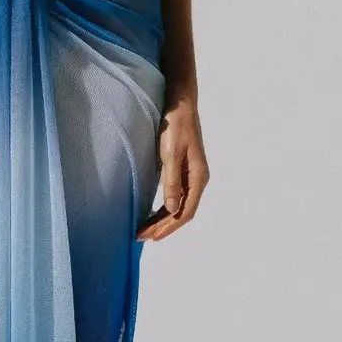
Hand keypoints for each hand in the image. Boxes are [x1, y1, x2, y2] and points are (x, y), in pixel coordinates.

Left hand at [136, 96, 208, 241]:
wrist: (180, 105)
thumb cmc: (176, 126)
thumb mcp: (171, 153)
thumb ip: (172, 182)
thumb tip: (172, 208)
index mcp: (198, 177)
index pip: (185, 212)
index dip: (169, 226)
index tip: (151, 236)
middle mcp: (197, 179)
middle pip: (182, 211)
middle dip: (164, 226)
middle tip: (142, 236)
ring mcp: (191, 175)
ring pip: (179, 205)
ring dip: (163, 219)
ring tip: (146, 230)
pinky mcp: (183, 170)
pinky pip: (176, 195)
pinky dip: (165, 207)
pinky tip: (154, 213)